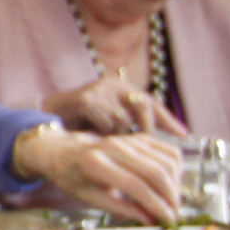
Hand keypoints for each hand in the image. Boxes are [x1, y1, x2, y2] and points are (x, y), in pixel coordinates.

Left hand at [14, 127, 183, 223]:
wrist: (65, 152)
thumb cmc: (74, 178)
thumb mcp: (89, 198)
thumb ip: (121, 209)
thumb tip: (151, 220)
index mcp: (96, 164)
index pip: (136, 186)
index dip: (156, 205)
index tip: (169, 220)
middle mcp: (114, 147)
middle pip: (156, 172)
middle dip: (170, 196)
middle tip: (174, 214)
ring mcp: (129, 139)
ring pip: (167, 161)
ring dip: (175, 184)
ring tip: (171, 202)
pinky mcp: (140, 137)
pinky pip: (170, 152)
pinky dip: (176, 170)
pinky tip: (170, 184)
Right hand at [40, 73, 184, 137]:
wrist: (45, 122)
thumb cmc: (80, 126)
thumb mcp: (111, 125)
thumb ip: (132, 128)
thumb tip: (163, 143)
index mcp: (121, 88)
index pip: (152, 102)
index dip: (168, 119)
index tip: (184, 135)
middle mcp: (112, 84)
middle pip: (143, 104)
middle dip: (146, 128)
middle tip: (142, 145)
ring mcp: (99, 90)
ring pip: (124, 119)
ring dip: (117, 135)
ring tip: (105, 140)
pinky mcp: (86, 98)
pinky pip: (106, 123)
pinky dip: (102, 133)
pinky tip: (93, 135)